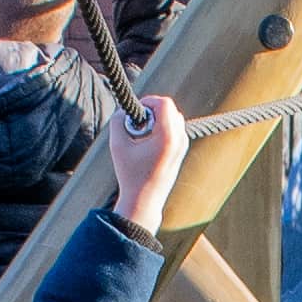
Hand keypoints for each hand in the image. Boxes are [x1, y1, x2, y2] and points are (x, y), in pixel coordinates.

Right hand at [106, 94, 193, 231]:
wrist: (144, 201)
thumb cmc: (130, 174)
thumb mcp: (117, 145)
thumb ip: (117, 120)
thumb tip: (124, 109)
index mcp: (167, 136)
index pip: (164, 103)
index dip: (149, 100)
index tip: (136, 110)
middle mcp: (180, 139)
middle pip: (170, 108)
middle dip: (152, 110)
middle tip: (137, 123)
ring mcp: (183, 146)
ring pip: (173, 118)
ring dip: (157, 118)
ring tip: (142, 134)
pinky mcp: (181, 151)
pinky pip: (175, 129)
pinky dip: (162, 128)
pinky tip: (148, 142)